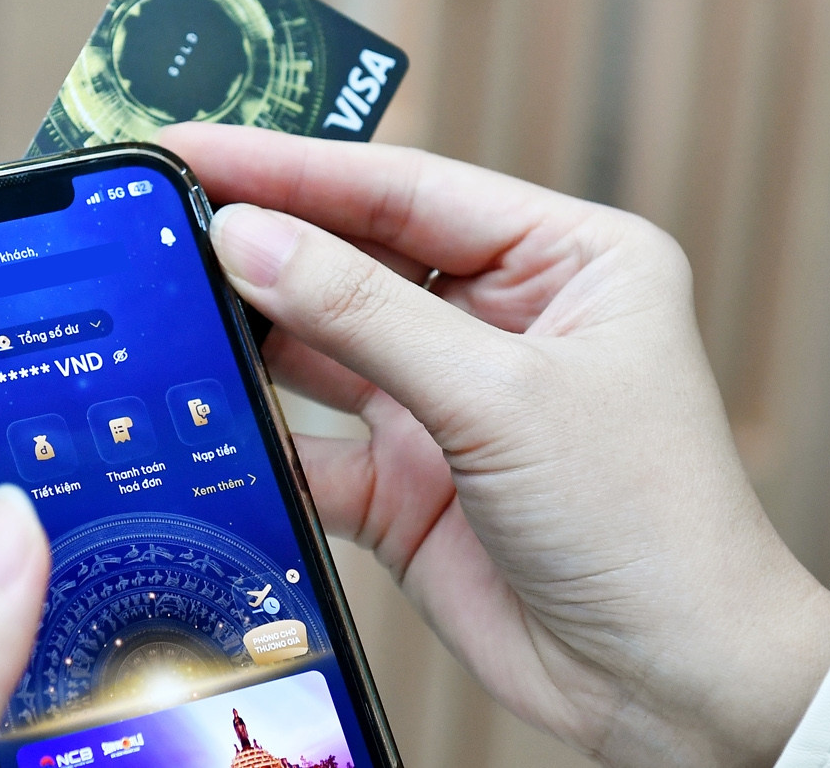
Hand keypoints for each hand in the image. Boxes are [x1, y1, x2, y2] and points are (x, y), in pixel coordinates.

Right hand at [159, 123, 829, 767]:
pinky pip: (317, 444)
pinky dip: (264, 433)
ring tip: (160, 296)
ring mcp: (453, 404)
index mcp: (564, 260)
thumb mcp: (503, 396)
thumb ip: (365, 314)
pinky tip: (204, 408)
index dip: (296, 166)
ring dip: (254, 333)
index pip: (407, 190)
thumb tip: (251, 238)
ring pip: (328, 349)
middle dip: (264, 241)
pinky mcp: (412, 485)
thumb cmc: (650, 521)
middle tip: (157, 211)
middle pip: (357, 259)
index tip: (199, 146)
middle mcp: (506, 321)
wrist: (672, 684)